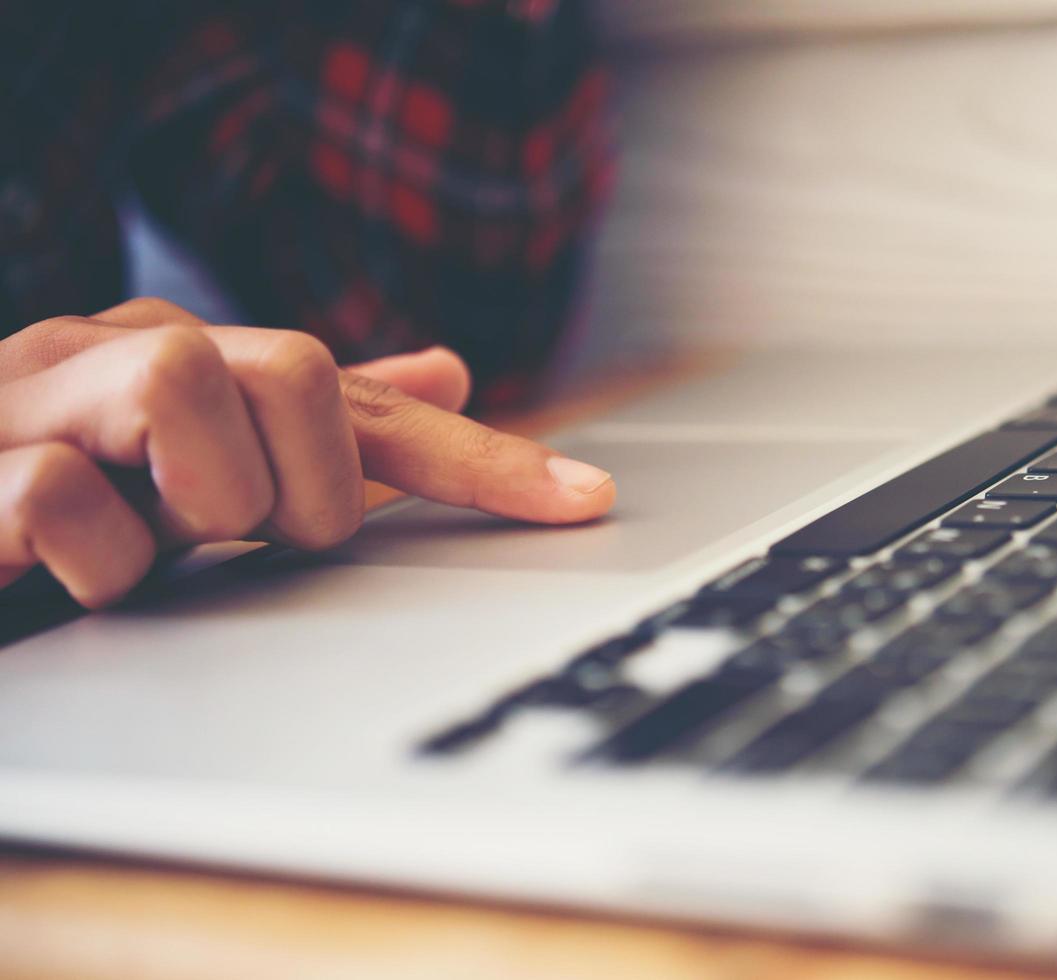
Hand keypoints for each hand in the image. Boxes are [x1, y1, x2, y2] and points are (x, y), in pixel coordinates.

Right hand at [0, 298, 615, 607]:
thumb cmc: (56, 491)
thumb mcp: (196, 467)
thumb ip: (313, 423)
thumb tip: (441, 371)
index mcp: (192, 361)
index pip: (368, 405)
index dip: (482, 458)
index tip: (587, 503)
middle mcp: (123, 354)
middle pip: (293, 369)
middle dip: (299, 481)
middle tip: (241, 530)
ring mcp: (37, 398)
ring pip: (189, 382)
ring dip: (198, 498)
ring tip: (151, 536)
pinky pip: (63, 495)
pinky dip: (92, 556)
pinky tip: (68, 570)